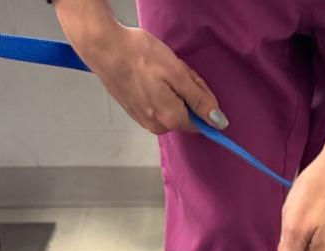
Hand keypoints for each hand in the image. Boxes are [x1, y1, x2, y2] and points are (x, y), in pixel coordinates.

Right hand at [55, 3, 226, 133]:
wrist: (104, 48)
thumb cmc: (140, 55)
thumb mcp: (177, 73)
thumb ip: (199, 100)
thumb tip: (220, 122)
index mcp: (171, 119)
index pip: (202, 122)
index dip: (203, 100)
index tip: (192, 81)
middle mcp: (158, 127)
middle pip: (187, 114)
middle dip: (187, 93)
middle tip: (174, 70)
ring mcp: (145, 122)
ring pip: (173, 109)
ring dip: (173, 91)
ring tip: (158, 71)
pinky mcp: (136, 113)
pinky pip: (159, 106)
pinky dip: (160, 91)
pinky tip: (150, 76)